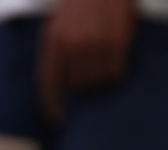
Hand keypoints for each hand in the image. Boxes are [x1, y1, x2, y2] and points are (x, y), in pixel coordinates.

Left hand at [39, 0, 134, 121]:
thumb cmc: (77, 5)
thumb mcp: (55, 26)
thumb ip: (54, 54)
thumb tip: (61, 87)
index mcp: (54, 41)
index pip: (49, 83)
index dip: (51, 105)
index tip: (56, 119)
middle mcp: (73, 46)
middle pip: (76, 85)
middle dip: (80, 85)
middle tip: (87, 74)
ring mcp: (96, 45)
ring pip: (97, 82)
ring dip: (98, 79)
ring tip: (100, 61)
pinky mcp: (118, 43)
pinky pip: (116, 74)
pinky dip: (115, 72)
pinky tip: (114, 58)